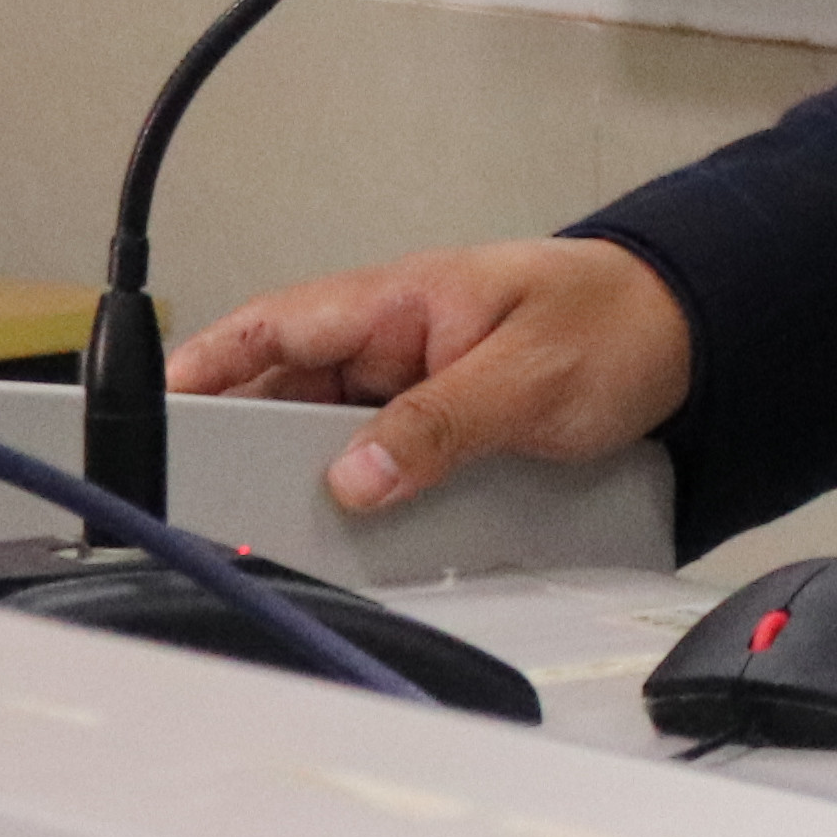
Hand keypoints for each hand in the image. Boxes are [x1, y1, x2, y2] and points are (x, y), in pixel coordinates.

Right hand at [164, 236, 692, 514]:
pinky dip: (354, 494)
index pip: (278, 324)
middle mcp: (390, 337)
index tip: (148, 408)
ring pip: (324, 433)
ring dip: (301, 480)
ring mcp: (409, 380)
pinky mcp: (434, 421)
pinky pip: (372, 458)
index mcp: (399, 298)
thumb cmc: (613, 322)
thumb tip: (355, 477)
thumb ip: (440, 425)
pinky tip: (345, 538)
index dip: (207, 363)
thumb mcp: (527, 378)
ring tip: (269, 535)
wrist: (687, 335)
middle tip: (203, 509)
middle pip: (285, 391)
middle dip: (242, 446)